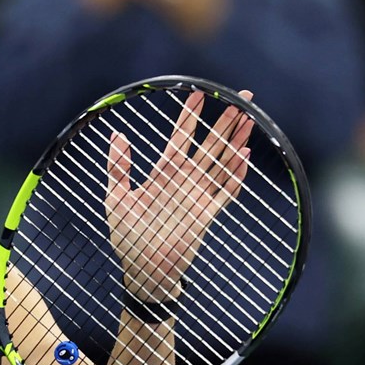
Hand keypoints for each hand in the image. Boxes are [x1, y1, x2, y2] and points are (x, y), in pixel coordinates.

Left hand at [105, 89, 252, 300]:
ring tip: (248, 118)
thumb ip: (118, 168)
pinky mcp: (206, 215)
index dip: (190, 117)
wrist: (142, 270)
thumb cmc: (127, 236)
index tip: (200, 95)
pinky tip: (244, 157)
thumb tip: (117, 136)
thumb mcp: (116, 198)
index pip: (180, 138)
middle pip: (209, 144)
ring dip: (235, 141)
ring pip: (221, 162)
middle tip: (240, 97)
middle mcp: (184, 181)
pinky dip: (235, 175)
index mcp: (163, 173)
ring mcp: (197, 196)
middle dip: (224, 121)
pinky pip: (226, 192)